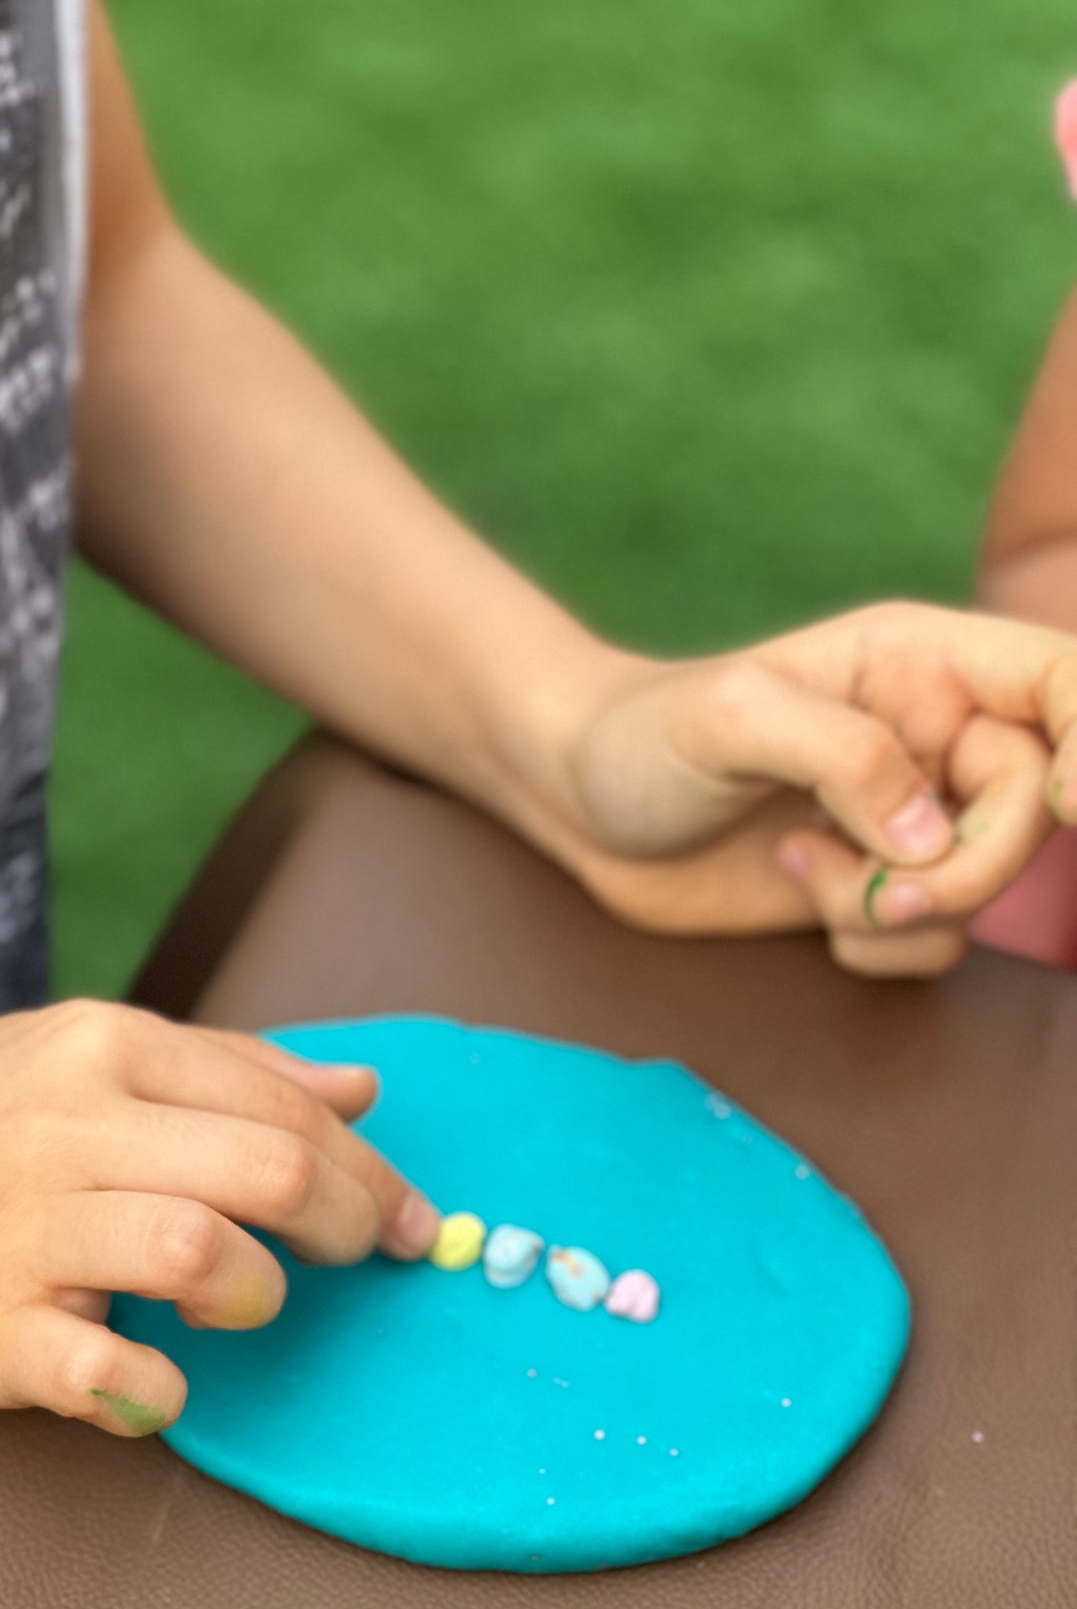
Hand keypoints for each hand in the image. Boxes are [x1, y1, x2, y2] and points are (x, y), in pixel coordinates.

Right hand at [0, 1005, 439, 1434]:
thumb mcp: (76, 1057)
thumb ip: (225, 1067)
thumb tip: (359, 1087)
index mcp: (103, 1047)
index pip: (283, 1102)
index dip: (371, 1168)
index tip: (409, 1219)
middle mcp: (69, 1126)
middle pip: (268, 1168)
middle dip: (350, 1221)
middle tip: (366, 1257)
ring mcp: (25, 1231)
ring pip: (203, 1252)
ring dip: (255, 1292)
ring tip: (238, 1303)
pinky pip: (110, 1372)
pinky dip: (159, 1390)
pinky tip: (162, 1383)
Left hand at [559, 601, 1076, 975]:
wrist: (579, 808)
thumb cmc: (643, 737)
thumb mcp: (731, 717)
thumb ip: (842, 755)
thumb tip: (931, 834)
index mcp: (920, 664)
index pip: (1062, 680)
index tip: (1064, 802)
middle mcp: (932, 737)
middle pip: (1035, 806)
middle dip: (970, 866)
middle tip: (881, 885)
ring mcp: (906, 818)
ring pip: (985, 887)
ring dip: (903, 908)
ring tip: (805, 868)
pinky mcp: (873, 889)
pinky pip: (930, 942)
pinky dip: (872, 944)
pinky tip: (798, 888)